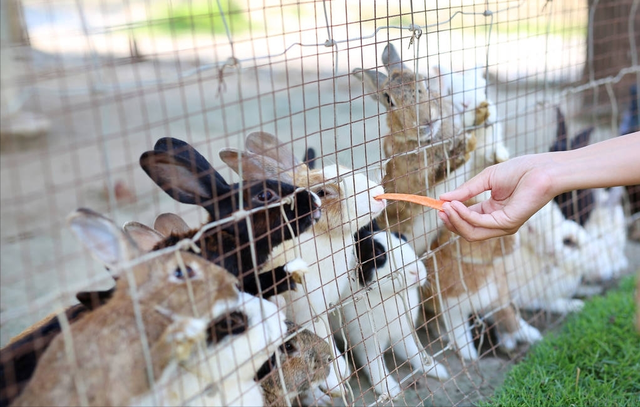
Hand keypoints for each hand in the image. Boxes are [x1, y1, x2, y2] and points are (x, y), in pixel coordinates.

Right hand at [438, 154, 556, 240]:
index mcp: (492, 211)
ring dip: (455, 220)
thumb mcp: (485, 179)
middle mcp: (497, 222)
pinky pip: (480, 224)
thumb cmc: (520, 170)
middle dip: (451, 222)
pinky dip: (465, 216)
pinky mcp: (508, 224)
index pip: (467, 220)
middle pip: (467, 231)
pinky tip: (456, 205)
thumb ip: (465, 191)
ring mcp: (503, 226)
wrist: (543, 168)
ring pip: (471, 232)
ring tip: (444, 207)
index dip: (451, 214)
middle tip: (439, 209)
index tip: (438, 205)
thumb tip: (443, 198)